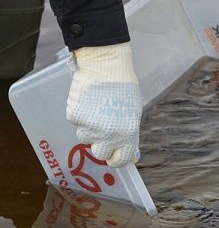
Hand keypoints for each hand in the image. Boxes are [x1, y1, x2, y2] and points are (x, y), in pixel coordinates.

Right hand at [66, 42, 141, 166]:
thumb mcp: (134, 113)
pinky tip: (87, 102)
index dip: (117, 159)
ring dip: (90, 129)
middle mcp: (108, 135)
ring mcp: (89, 127)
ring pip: (86, 138)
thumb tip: (130, 154)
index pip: (120, 160)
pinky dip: (80, 115)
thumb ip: (130, 134)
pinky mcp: (74, 116)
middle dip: (102, 146)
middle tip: (104, 131)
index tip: (115, 155)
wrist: (106, 67)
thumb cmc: (124, 88)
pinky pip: (76, 123)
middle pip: (100, 154)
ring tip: (97, 110)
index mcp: (127, 134)